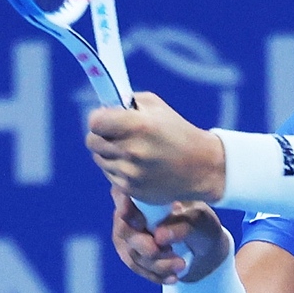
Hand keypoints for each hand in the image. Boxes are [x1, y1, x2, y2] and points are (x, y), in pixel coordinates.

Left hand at [86, 92, 226, 206]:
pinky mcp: (131, 189)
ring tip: (131, 150)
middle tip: (116, 134)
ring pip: (100, 159)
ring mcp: (131, 172)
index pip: (95, 122)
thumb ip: (127, 103)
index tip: (106, 120)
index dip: (98, 119)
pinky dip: (118, 169)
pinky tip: (137, 165)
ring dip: (109, 153)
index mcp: (138, 125)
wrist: (201, 166)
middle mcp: (132, 150)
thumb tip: (103, 109)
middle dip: (101, 136)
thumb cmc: (177, 131)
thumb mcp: (156, 106)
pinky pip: (110, 176)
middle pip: (92, 142)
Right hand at [110, 186, 231, 284]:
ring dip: (156, 264)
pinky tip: (173, 277)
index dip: (125, 208)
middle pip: (124, 231)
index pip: (122, 194)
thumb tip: (159, 236)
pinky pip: (136, 267)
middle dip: (145, 247)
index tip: (141, 222)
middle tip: (169, 251)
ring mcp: (126, 233)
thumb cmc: (199, 221)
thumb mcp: (197, 220)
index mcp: (142, 191)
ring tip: (180, 265)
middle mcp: (128, 209)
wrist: (202, 242)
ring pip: (132, 253)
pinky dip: (155, 274)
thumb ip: (180, 224)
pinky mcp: (130, 252)